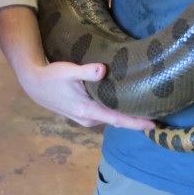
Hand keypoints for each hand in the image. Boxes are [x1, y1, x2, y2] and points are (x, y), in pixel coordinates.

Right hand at [17, 59, 155, 130]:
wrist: (35, 86)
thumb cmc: (52, 77)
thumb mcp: (68, 70)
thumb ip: (86, 71)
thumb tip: (102, 69)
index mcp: (88, 110)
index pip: (118, 119)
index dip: (137, 123)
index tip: (154, 125)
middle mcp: (89, 119)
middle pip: (118, 121)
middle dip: (137, 119)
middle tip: (157, 113)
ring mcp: (86, 119)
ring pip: (111, 118)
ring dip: (126, 114)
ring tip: (144, 106)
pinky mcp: (84, 115)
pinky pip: (105, 115)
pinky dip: (116, 111)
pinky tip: (123, 102)